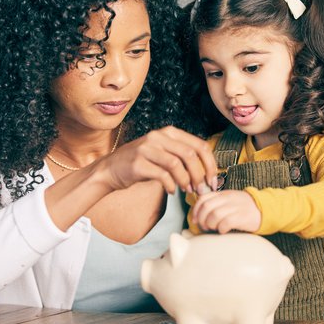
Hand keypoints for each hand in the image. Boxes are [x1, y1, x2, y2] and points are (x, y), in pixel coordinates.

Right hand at [95, 126, 216, 194]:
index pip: (199, 145)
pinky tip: (171, 191)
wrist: (110, 169)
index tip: (213, 180)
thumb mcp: (162, 152)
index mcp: (168, 132)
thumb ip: (182, 156)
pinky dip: (171, 186)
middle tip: (202, 189)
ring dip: (186, 181)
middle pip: (190, 154)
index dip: (210, 164)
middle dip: (200, 175)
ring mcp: (146, 149)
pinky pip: (162, 176)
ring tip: (187, 191)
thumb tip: (207, 172)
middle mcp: (158, 137)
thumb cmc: (141, 163)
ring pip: (177, 165)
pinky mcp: (138, 163)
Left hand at [192, 190, 260, 233]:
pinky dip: (221, 228)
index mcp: (223, 194)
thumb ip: (216, 203)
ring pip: (214, 215)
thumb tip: (199, 215)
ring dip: (210, 224)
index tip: (195, 220)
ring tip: (214, 228)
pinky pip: (226, 223)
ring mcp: (235, 207)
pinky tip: (223, 230)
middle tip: (204, 227)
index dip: (196, 210)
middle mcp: (228, 199)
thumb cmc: (244, 208)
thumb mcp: (229, 201)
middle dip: (201, 219)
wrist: (265, 210)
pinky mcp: (242, 217)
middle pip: (207, 207)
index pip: (203, 198)